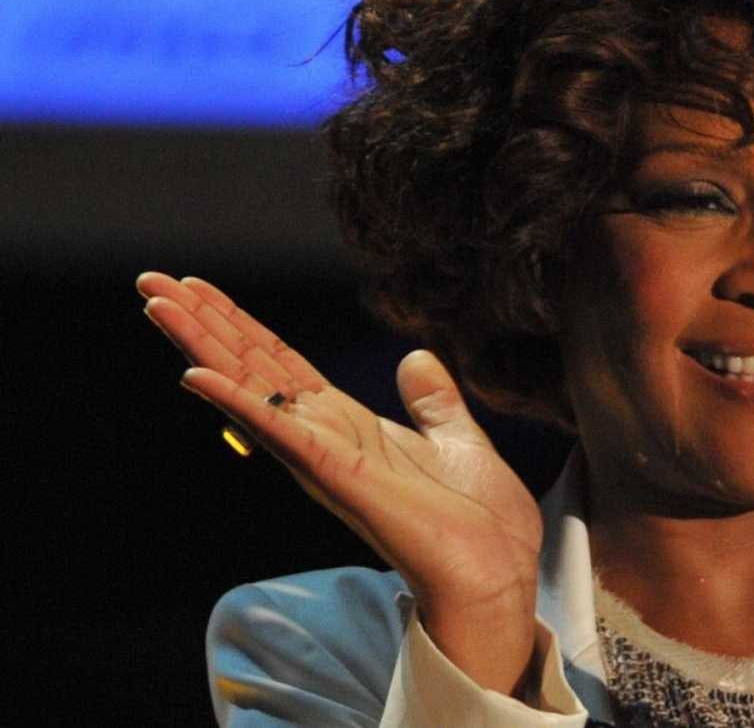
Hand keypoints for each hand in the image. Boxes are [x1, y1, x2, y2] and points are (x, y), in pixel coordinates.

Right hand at [137, 272, 543, 695]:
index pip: (280, 364)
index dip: (240, 324)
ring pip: (251, 388)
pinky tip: (196, 373)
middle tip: (153, 280)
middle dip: (203, 323)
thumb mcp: (458, 442)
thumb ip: (434, 402)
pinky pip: (278, 430)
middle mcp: (324, 439)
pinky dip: (237, 400)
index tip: (200, 288)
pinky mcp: (338, 474)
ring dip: (202, 344)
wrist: (499, 574)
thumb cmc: (480, 523)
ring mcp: (324, 457)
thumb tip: (416, 358)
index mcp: (349, 427)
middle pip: (252, 368)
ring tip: (158, 302)